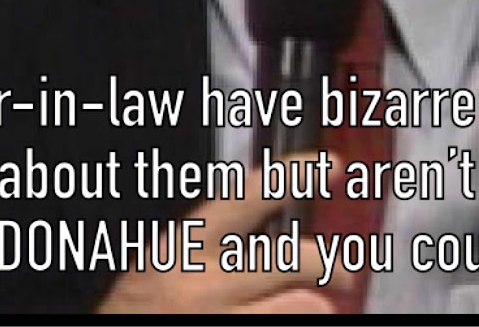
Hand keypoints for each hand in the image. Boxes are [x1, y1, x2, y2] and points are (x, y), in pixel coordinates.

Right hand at [97, 154, 353, 313]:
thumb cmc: (136, 314)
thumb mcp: (160, 268)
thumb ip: (208, 245)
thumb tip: (269, 229)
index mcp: (179, 251)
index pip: (243, 197)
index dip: (292, 176)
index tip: (330, 167)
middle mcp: (201, 287)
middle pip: (293, 259)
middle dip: (327, 263)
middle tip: (341, 272)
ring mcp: (222, 321)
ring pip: (304, 305)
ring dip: (312, 306)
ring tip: (304, 305)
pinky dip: (295, 323)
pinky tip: (279, 318)